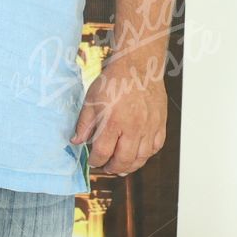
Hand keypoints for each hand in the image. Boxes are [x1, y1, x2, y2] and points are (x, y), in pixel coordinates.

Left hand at [71, 57, 167, 174]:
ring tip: (121, 168)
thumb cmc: (114, 82)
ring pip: (142, 156)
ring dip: (131, 166)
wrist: (138, 68)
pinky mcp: (160, 124)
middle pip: (124, 159)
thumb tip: (76, 142)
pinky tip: (139, 155)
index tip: (93, 162)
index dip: (96, 161)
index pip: (103, 151)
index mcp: (113, 121)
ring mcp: (149, 127)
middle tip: (106, 168)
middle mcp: (133, 127)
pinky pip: (156, 146)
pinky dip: (147, 155)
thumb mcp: (91, 100)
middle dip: (113, 167)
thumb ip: (84, 124)